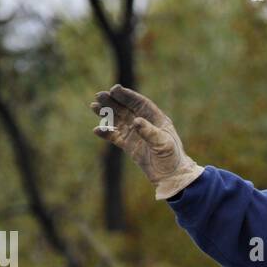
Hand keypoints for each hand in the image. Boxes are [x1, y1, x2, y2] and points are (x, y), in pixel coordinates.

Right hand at [91, 84, 203, 199]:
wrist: (171, 177)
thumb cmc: (172, 158)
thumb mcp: (163, 144)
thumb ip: (150, 132)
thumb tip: (135, 121)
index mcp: (156, 118)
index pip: (139, 103)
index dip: (127, 96)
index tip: (115, 89)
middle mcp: (144, 123)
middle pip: (125, 108)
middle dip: (112, 101)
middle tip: (99, 95)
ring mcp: (135, 133)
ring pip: (118, 120)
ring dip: (106, 113)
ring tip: (93, 106)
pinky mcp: (129, 145)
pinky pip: (114, 136)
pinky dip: (106, 133)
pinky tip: (97, 130)